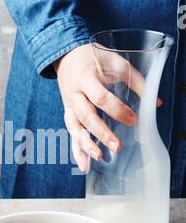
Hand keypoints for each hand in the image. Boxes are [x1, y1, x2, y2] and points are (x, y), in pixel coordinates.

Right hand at [54, 44, 150, 170]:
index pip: (101, 98)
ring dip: (86, 144)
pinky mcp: (68, 114)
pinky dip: (76, 150)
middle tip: (116, 146)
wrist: (67, 57)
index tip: (133, 120)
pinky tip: (83, 165)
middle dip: (101, 133)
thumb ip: (136, 81)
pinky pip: (71, 134)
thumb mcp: (115, 63)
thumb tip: (155, 102)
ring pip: (75, 128)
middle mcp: (74, 94)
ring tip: (99, 157)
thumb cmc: (94, 59)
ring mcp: (69, 106)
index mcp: (86, 78)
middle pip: (86, 116)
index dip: (117, 110)